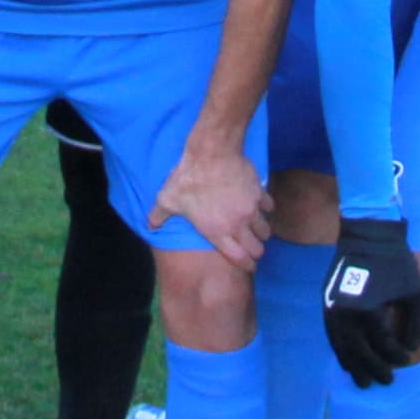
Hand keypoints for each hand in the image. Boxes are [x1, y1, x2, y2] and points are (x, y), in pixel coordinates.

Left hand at [152, 135, 267, 265]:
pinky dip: (265, 209)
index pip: (239, 258)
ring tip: (255, 229)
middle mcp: (238, 224)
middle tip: (252, 247)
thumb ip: (158, 215)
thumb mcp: (167, 199)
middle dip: (255, 251)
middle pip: (257, 248)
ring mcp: (251, 209)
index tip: (249, 266)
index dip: (246, 265)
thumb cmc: (189, 178)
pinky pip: (268, 207)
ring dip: (261, 232)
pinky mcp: (259, 192)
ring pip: (265, 230)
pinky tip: (259, 205)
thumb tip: (150, 225)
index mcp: (217, 232)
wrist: (212, 152)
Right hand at [319, 216, 419, 386]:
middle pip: (359, 353)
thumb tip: (410, 350)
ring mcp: (331, 309)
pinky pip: (332, 336)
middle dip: (373, 370)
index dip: (396, 356)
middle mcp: (345, 314)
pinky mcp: (325, 304)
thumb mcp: (416, 292)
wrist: (367, 234)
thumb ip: (417, 324)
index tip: (405, 360)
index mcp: (368, 311)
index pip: (382, 345)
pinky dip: (341, 352)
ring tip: (364, 381)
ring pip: (341, 348)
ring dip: (353, 367)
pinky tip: (350, 361)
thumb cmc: (396, 263)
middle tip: (386, 381)